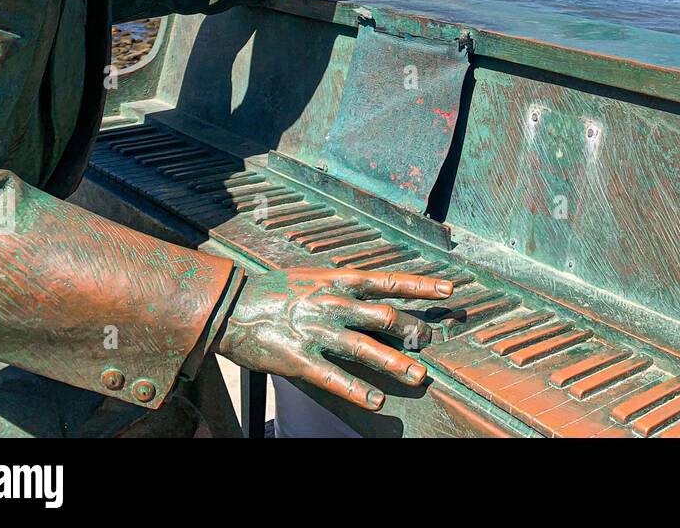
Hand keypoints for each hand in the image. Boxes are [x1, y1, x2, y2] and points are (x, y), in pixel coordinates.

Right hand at [216, 267, 452, 410]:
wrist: (230, 306)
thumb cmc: (274, 290)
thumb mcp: (313, 277)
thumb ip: (343, 285)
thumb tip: (373, 290)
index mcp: (337, 281)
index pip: (388, 281)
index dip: (421, 286)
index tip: (449, 290)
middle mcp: (332, 304)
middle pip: (384, 317)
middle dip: (413, 330)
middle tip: (430, 341)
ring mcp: (317, 332)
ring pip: (365, 349)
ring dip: (395, 363)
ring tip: (418, 376)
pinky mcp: (300, 360)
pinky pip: (335, 378)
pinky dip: (357, 390)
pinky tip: (376, 402)